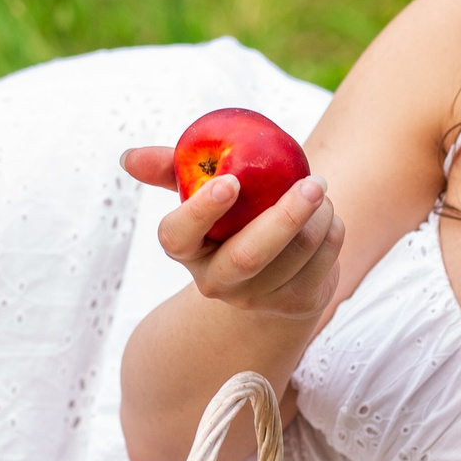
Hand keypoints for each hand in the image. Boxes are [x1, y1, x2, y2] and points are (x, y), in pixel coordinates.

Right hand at [120, 146, 343, 322]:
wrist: (278, 263)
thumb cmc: (234, 214)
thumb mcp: (203, 191)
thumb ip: (171, 168)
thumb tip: (128, 157)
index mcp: (187, 250)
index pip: (178, 236)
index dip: (200, 211)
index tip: (229, 180)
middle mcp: (217, 281)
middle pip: (247, 256)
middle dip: (283, 218)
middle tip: (311, 182)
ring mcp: (258, 297)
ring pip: (295, 254)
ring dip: (317, 215)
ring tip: (318, 188)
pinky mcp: (298, 303)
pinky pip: (323, 261)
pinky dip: (332, 230)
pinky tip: (328, 216)